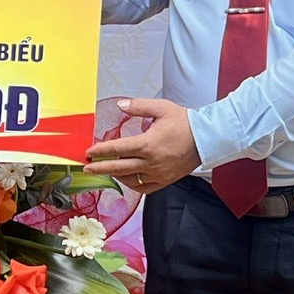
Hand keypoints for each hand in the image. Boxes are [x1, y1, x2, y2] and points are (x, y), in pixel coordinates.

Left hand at [84, 97, 200, 194]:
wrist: (206, 139)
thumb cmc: (185, 122)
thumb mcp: (161, 108)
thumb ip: (138, 106)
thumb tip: (121, 105)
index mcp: (147, 144)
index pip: (117, 149)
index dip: (101, 151)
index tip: (89, 153)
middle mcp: (151, 162)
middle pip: (119, 167)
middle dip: (100, 168)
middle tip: (87, 168)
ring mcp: (158, 174)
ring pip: (130, 179)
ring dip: (116, 175)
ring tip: (106, 170)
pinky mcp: (165, 181)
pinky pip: (144, 188)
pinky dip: (133, 185)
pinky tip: (126, 179)